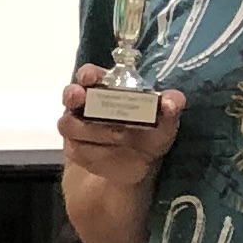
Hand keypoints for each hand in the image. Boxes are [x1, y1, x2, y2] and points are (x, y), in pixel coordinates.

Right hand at [58, 64, 186, 183]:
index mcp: (105, 88)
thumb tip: (170, 103)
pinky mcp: (73, 149)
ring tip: (117, 136)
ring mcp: (76, 127)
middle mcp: (85, 104)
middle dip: (73, 95)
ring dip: (91, 130)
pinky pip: (76, 149)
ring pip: (70, 124)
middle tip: (79, 97)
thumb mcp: (166, 120)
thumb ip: (172, 106)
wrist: (136, 167)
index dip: (88, 74)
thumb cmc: (149, 135)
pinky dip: (93, 152)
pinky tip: (108, 154)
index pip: (90, 75)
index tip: (91, 78)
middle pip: (70, 94)